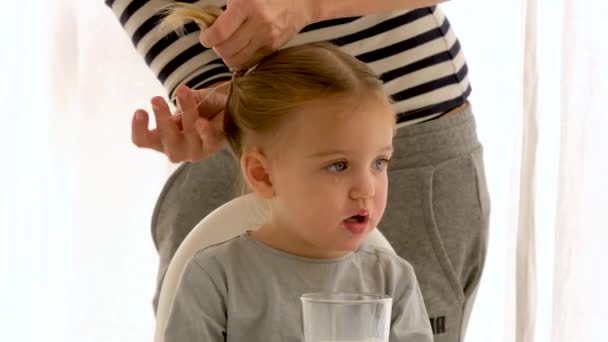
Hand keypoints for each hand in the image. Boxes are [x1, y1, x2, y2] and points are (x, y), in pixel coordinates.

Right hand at [131, 82, 229, 162]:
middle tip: (156, 98)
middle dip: (161, 118)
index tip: (140, 111)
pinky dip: (203, 131)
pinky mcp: (213, 146)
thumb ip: (180, 99)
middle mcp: (176, 148)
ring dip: (184, 113)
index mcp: (162, 138)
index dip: (138, 129)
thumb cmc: (201, 106)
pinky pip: (207, 140)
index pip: (142, 140)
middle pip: (164, 140)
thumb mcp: (185, 100)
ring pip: (187, 137)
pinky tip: (201, 122)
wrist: (227, 109)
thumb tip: (182, 92)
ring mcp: (195, 150)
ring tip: (182, 92)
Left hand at [200, 0, 317, 69]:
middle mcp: (258, 24)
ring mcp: (267, 38)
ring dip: (227, 56)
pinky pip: (249, 62)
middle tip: (216, 40)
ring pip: (236, 60)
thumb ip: (227, 9)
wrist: (301, 0)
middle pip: (226, 50)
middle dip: (216, 47)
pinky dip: (240, 60)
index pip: (220, 33)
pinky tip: (240, 50)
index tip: (206, 37)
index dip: (207, 38)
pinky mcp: (273, 48)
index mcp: (247, 5)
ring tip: (227, 45)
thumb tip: (211, 25)